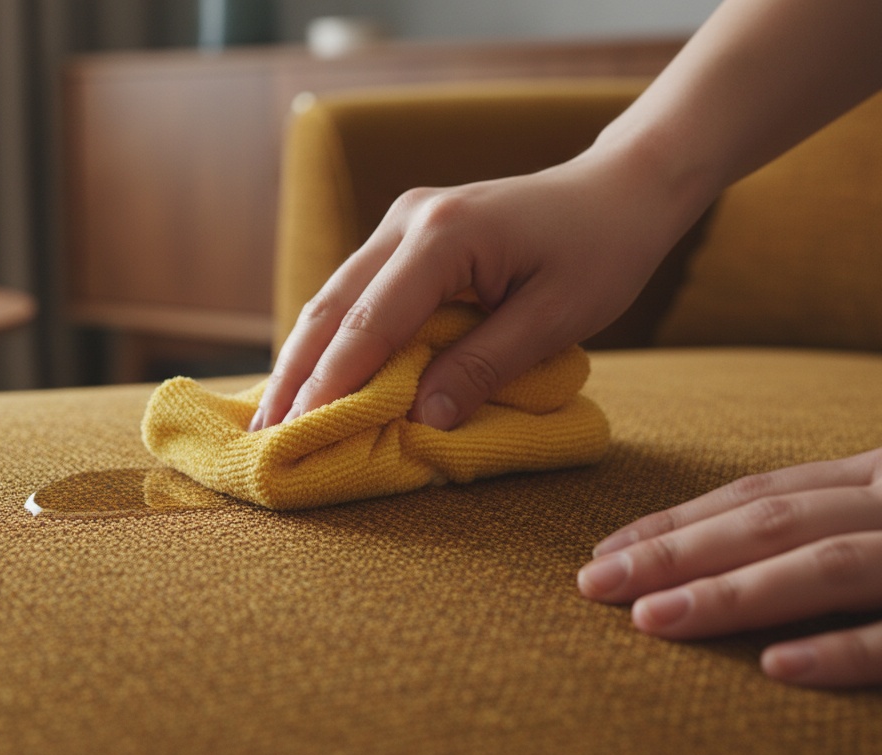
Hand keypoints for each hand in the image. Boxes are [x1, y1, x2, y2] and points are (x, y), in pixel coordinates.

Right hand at [248, 150, 702, 431]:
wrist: (617, 190)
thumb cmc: (601, 252)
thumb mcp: (557, 317)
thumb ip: (487, 365)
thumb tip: (425, 419)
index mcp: (445, 236)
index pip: (372, 321)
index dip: (333, 383)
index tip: (301, 433)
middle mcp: (409, 220)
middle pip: (333, 305)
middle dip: (296, 375)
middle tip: (264, 437)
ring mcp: (401, 221)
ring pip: (334, 297)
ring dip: (303, 358)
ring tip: (273, 416)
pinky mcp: (406, 233)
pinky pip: (355, 291)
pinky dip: (330, 338)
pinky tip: (310, 375)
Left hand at [579, 440, 881, 687]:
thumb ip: (837, 526)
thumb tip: (722, 562)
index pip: (759, 495)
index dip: (677, 524)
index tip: (605, 553)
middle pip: (773, 523)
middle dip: (676, 553)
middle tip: (595, 583)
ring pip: (829, 566)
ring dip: (733, 593)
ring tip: (651, 619)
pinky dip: (845, 650)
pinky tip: (777, 666)